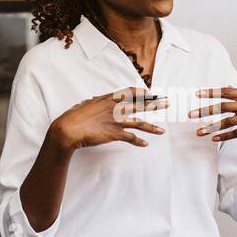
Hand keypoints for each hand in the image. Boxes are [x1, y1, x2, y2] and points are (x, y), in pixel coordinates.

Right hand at [50, 86, 168, 151]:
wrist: (69, 129)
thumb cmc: (74, 116)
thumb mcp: (87, 104)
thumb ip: (96, 102)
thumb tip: (96, 100)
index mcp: (109, 98)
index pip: (131, 91)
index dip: (143, 92)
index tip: (151, 93)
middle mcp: (115, 108)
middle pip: (141, 104)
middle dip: (156, 104)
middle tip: (167, 103)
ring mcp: (116, 121)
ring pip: (140, 123)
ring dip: (152, 127)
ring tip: (163, 131)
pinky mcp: (114, 133)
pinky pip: (130, 137)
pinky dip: (138, 141)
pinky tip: (145, 144)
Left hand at [189, 86, 236, 141]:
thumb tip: (226, 85)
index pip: (225, 91)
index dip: (210, 92)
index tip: (196, 93)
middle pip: (222, 107)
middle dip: (205, 111)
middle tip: (191, 115)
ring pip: (227, 122)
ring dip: (211, 127)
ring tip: (199, 132)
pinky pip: (236, 133)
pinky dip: (224, 136)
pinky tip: (214, 139)